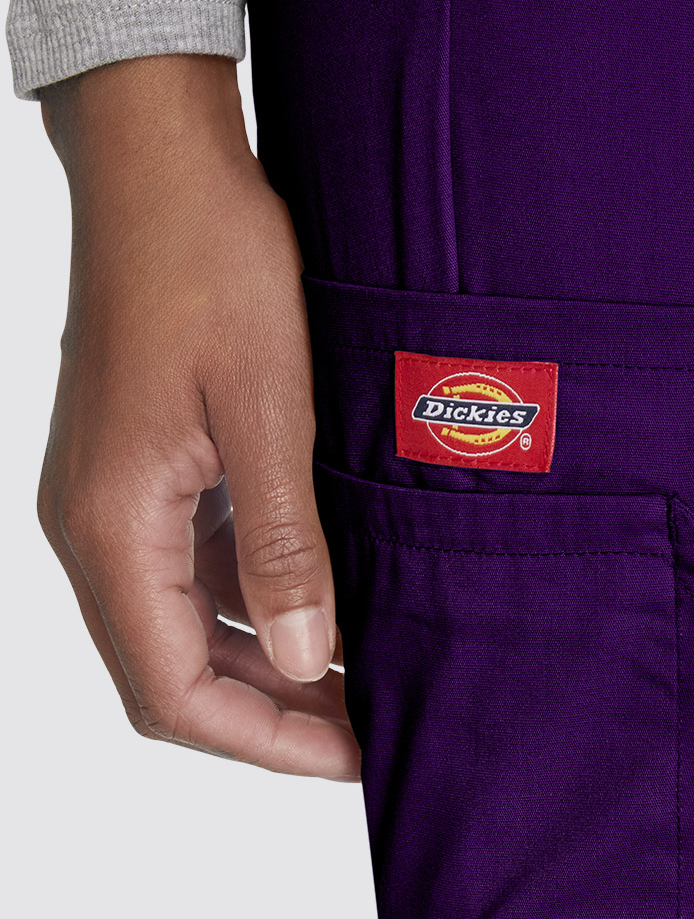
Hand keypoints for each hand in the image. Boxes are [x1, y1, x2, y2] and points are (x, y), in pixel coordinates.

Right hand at [37, 54, 358, 779]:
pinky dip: (254, 590)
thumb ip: (283, 540)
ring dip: (266, 652)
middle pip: (171, 668)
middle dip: (272, 710)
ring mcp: (113, 493)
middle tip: (374, 722)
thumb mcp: (268, 407)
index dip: (264, 741)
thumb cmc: (211, 261)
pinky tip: (328, 583)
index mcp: (110, 524)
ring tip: (364, 663)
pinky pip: (191, 559)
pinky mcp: (141, 462)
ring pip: (183, 618)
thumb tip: (304, 653)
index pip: (171, 690)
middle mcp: (94, 523)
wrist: (162, 158)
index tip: (354, 759)